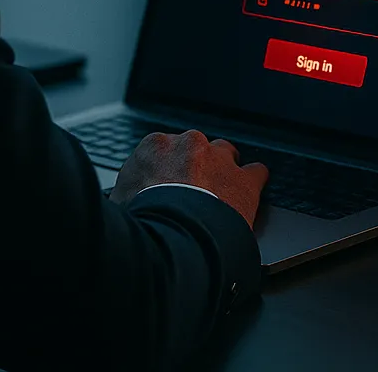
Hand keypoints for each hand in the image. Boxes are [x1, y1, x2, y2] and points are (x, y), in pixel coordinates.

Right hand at [109, 129, 268, 227]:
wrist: (172, 233)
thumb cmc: (143, 218)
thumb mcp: (120, 201)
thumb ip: (126, 193)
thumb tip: (121, 203)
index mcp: (155, 147)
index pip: (163, 151)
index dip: (167, 170)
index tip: (167, 184)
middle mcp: (189, 145)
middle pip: (195, 149)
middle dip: (195, 167)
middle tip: (191, 191)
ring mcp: (219, 160)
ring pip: (226, 156)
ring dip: (223, 171)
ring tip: (221, 192)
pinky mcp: (243, 181)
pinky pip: (257, 173)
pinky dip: (254, 182)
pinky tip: (250, 192)